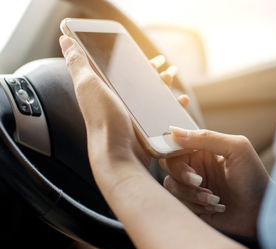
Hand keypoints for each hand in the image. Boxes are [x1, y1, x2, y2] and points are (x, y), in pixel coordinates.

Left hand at [59, 35, 187, 193]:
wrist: (119, 154)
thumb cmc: (103, 121)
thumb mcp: (88, 86)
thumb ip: (78, 63)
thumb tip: (66, 40)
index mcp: (106, 91)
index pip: (122, 71)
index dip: (135, 61)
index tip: (149, 56)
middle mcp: (120, 104)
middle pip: (141, 84)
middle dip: (155, 74)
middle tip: (167, 68)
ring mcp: (135, 118)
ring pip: (154, 97)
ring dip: (166, 86)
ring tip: (173, 77)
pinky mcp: (148, 129)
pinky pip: (164, 114)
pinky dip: (175, 106)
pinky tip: (181, 101)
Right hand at [160, 127, 269, 236]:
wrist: (261, 211)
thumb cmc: (253, 177)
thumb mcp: (236, 149)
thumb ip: (206, 137)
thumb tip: (174, 130)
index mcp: (203, 149)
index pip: (176, 143)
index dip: (172, 149)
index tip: (182, 159)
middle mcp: (195, 165)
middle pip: (168, 164)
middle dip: (182, 175)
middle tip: (200, 181)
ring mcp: (192, 186)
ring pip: (172, 186)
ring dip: (192, 194)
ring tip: (214, 199)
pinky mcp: (192, 205)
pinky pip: (178, 204)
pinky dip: (196, 207)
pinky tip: (215, 207)